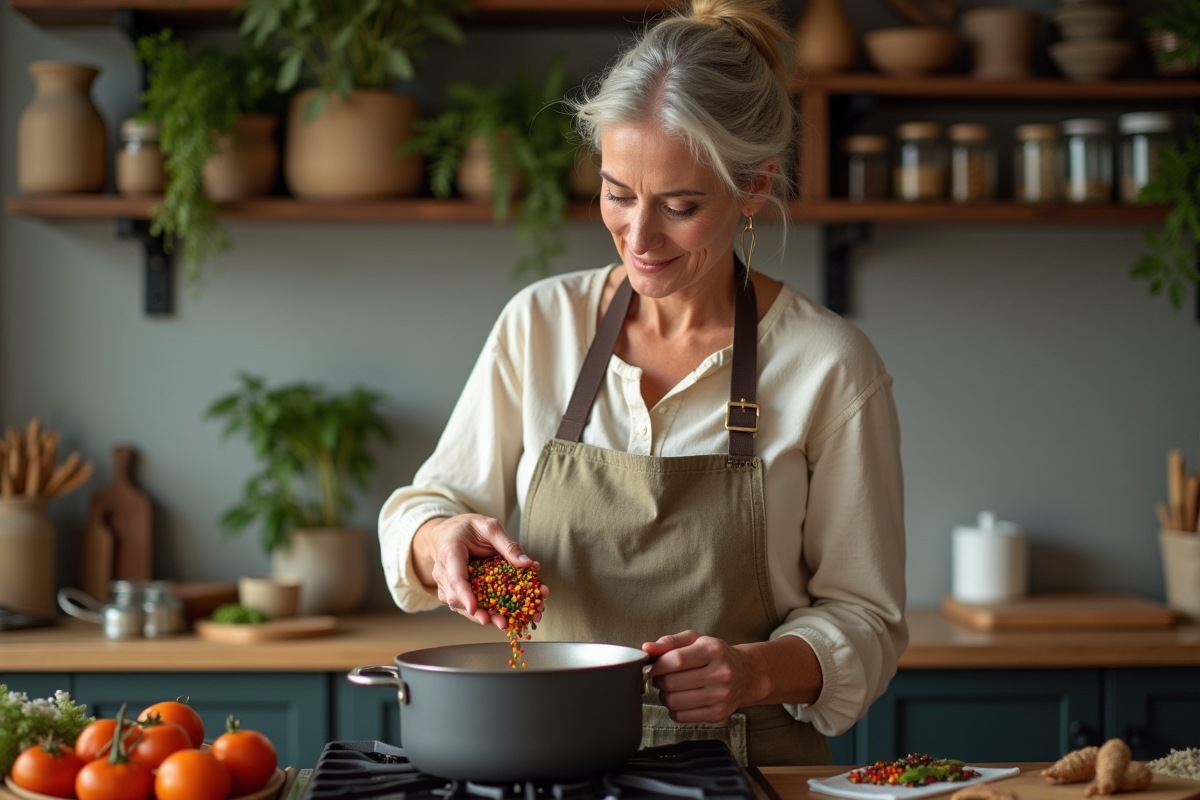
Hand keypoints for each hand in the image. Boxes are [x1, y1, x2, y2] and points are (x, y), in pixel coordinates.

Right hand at [413, 514, 548, 628]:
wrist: (450, 532)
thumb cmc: (467, 528)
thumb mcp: (490, 527)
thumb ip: (508, 544)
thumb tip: (528, 564)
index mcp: (450, 552)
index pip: (456, 578)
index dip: (465, 595)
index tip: (474, 609)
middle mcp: (444, 572)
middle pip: (457, 598)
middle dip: (479, 613)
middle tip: (502, 622)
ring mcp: (446, 585)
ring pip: (460, 606)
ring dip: (483, 617)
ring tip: (506, 623)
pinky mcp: (453, 592)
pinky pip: (465, 605)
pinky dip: (482, 612)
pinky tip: (501, 617)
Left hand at [642, 631, 764, 723]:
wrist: (746, 675)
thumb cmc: (716, 655)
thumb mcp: (696, 640)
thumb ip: (670, 642)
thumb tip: (646, 649)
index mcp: (713, 651)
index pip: (676, 660)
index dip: (657, 665)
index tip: (652, 666)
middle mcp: (720, 674)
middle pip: (672, 683)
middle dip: (659, 680)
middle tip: (663, 676)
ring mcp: (720, 697)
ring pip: (674, 702)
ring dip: (665, 695)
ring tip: (672, 687)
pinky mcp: (717, 714)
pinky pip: (681, 716)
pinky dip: (674, 709)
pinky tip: (681, 699)